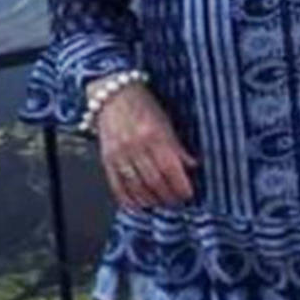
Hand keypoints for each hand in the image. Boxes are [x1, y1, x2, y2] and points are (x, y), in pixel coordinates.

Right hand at [95, 82, 196, 210]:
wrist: (114, 94)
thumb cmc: (143, 105)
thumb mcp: (166, 121)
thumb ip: (177, 146)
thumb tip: (192, 165)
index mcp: (154, 135)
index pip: (170, 168)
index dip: (180, 185)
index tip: (188, 194)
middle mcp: (136, 146)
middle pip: (154, 181)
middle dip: (168, 195)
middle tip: (177, 201)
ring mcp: (119, 154)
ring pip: (137, 187)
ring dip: (151, 199)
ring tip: (161, 203)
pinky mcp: (106, 159)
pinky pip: (117, 185)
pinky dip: (128, 198)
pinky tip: (138, 205)